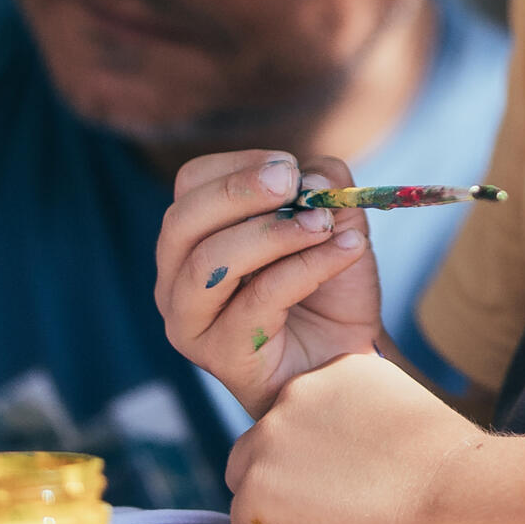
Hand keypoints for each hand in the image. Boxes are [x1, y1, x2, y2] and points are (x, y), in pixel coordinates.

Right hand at [155, 151, 380, 419]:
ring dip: (274, 233)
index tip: (290, 168)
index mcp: (193, 239)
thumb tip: (307, 181)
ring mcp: (191, 323)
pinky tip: (347, 251)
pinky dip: (308, 266)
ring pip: (210, 263)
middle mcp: (176, 280)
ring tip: (325, 224)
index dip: (239, 166)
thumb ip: (322, 184)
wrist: (348, 357)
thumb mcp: (333, 217)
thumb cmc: (328, 285)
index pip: (190, 185)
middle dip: (240, 192)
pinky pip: (259, 299)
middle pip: (182, 221)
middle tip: (294, 184)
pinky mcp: (221, 356)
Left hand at [227, 351, 480, 523]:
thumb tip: (330, 439)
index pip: (297, 414)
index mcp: (331, 369)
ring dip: (276, 502)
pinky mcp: (257, 487)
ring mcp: (270, 438)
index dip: (315, 451)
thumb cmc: (436, 461)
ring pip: (247, 480)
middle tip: (335, 497)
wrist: (447, 490)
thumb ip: (352, 409)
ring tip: (328, 516)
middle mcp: (293, 393)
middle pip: (262, 443)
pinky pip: (243, 522)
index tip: (349, 470)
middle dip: (285, 472)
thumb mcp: (393, 404)